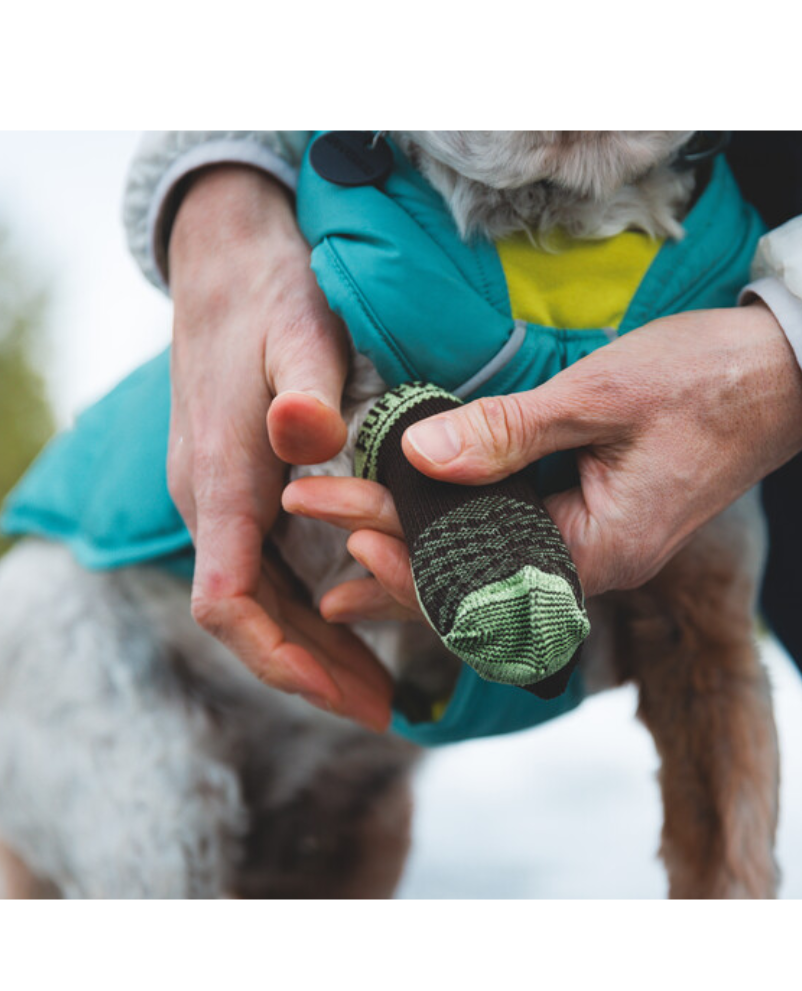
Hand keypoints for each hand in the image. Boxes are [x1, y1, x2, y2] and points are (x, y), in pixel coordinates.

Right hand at [167, 166, 392, 730]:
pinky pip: (268, 573)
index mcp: (222, 481)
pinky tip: (353, 624)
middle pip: (250, 620)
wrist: (229, 264)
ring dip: (312, 650)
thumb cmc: (270, 299)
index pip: (230, 603)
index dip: (285, 659)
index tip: (349, 697)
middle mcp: (213, 504)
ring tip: (376, 688)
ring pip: (260, 603)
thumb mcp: (299, 333)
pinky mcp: (241, 491)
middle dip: (311, 672)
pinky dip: (308, 611)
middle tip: (383, 709)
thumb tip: (302, 429)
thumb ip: (304, 390)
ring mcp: (223, 500)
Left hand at [285, 304, 801, 608]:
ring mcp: (596, 549)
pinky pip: (513, 550)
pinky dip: (460, 546)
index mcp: (599, 549)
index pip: (480, 575)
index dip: (404, 558)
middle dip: (391, 560)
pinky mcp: (595, 523)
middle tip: (314, 523)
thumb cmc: (704, 381)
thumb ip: (511, 433)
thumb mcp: (602, 396)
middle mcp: (594, 567)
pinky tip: (420, 541)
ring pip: (490, 576)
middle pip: (475, 586)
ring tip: (342, 572)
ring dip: (418, 566)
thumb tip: (419, 457)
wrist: (780, 379)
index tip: (341, 526)